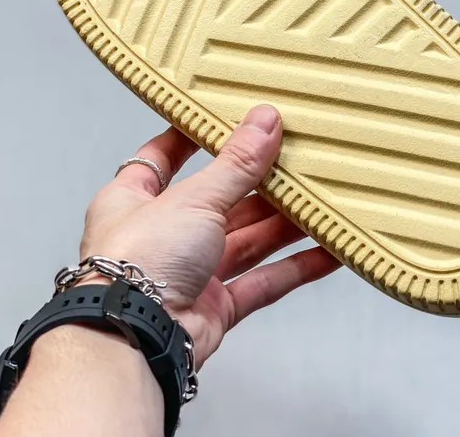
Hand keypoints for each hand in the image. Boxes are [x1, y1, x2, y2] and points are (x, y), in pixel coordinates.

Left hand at [79, 104, 340, 367]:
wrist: (134, 340)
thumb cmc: (136, 263)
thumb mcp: (193, 198)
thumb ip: (236, 164)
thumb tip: (263, 123)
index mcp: (136, 200)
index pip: (164, 157)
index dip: (193, 138)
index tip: (224, 119)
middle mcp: (162, 235)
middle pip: (219, 200)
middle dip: (259, 183)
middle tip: (294, 159)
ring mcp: (189, 272)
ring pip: (247, 240)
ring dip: (284, 223)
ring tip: (320, 199)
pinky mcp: (215, 306)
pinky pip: (263, 281)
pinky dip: (295, 267)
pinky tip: (325, 252)